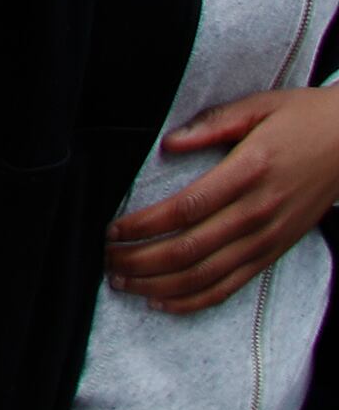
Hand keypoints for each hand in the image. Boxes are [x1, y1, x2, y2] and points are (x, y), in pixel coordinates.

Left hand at [107, 87, 338, 313]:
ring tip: (121, 280)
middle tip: (105, 258)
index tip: (112, 229)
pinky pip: (231, 286)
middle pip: (189, 249)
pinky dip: (195, 300)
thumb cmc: (303, 121)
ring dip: (158, 284)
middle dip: (140, 260)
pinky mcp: (275, 252)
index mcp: (249, 173)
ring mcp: (268, 239)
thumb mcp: (258, 108)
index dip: (145, 224)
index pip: (186, 209)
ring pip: (206, 275)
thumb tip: (168, 143)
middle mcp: (258, 213)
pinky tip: (162, 301)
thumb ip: (211, 125)